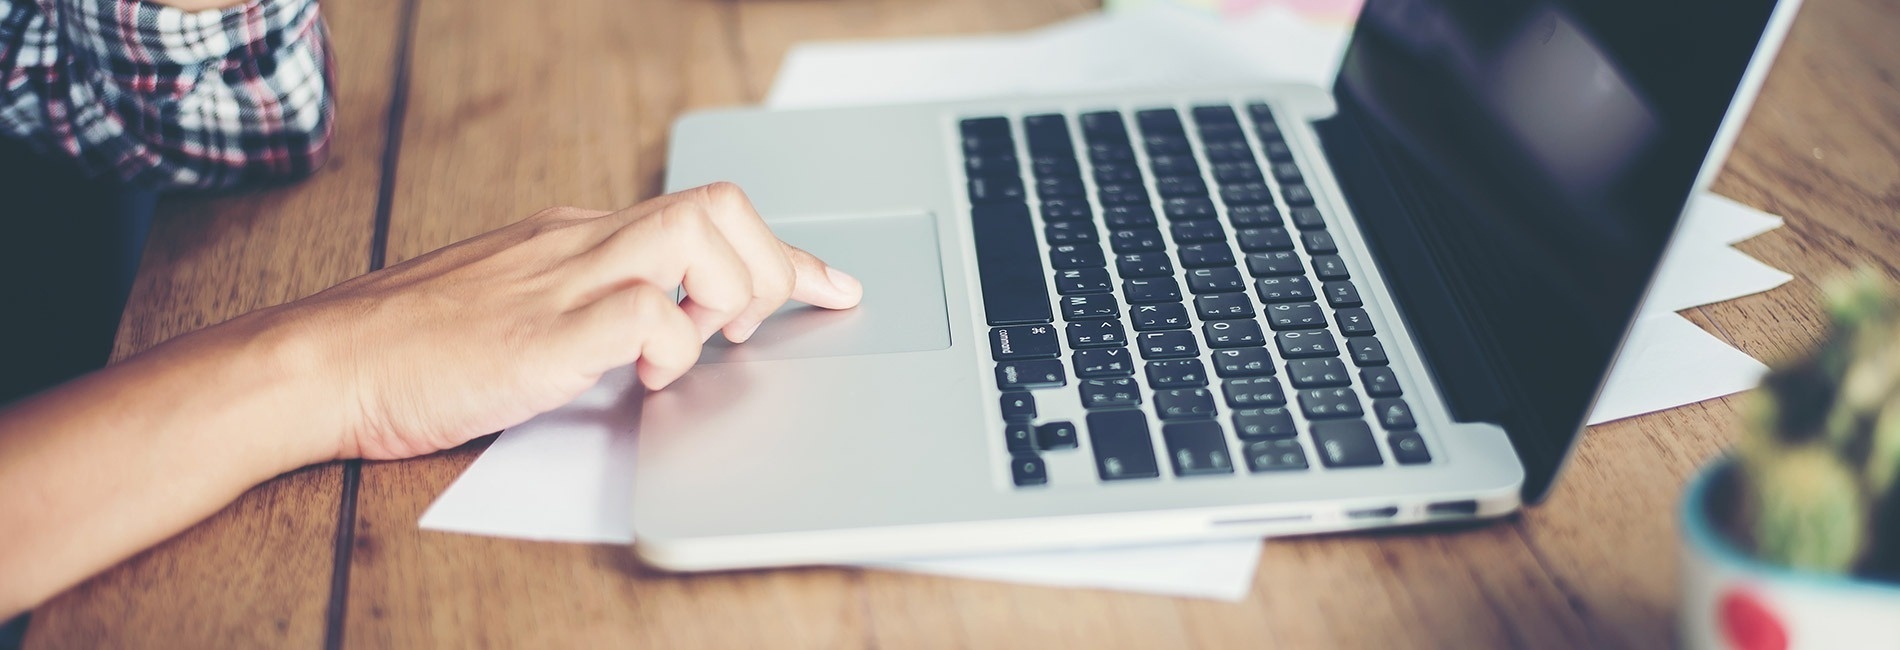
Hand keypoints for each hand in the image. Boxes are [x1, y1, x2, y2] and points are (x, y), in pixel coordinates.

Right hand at [282, 182, 861, 459]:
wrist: (329, 361)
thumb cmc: (416, 346)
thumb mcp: (521, 308)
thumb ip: (591, 307)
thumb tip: (659, 332)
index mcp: (578, 236)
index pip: (705, 213)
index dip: (784, 252)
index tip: (830, 285)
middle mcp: (582, 242)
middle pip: (719, 204)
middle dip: (763, 267)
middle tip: (739, 330)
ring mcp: (566, 280)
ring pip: (697, 236)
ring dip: (723, 295)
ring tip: (692, 346)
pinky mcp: (548, 331)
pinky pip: (648, 314)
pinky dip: (669, 349)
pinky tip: (640, 378)